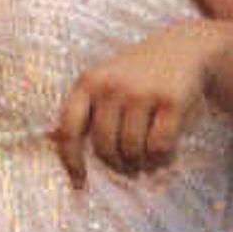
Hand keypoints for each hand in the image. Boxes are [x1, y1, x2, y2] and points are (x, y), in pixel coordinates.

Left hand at [52, 20, 222, 181]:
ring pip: (132, 150)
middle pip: (105, 147)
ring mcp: (141, 92)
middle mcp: (112, 86)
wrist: (186, 48)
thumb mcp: (105, 81)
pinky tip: (166, 155)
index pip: (69, 130)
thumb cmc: (139, 74)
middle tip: (130, 168)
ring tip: (148, 162)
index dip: (71, 161)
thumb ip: (81, 110)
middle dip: (118, 165)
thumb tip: (46, 138)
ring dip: (141, 164)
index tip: (80, 183)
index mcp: (89, 82)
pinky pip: (159, 147)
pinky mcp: (170, 101)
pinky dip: (162, 159)